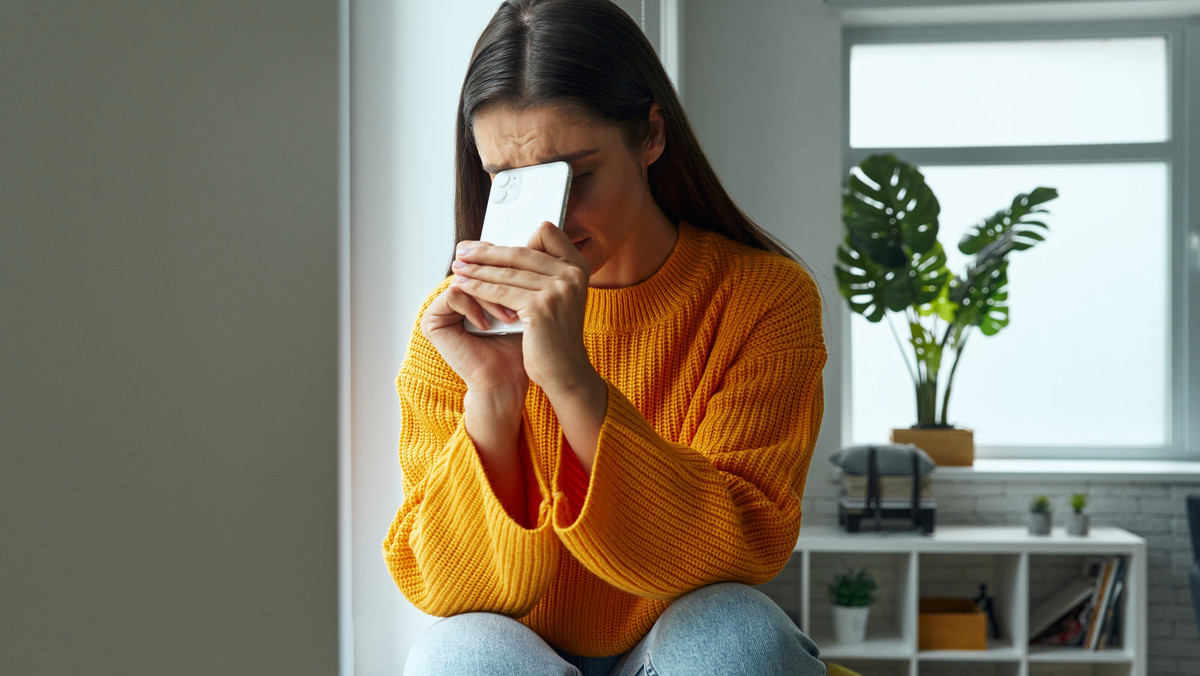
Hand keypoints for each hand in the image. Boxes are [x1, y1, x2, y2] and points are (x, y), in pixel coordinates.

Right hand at [420, 272, 527, 398]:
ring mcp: (443, 307)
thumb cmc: (519, 347)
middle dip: (503, 282)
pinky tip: (488, 326)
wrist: (507, 380)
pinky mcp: (432, 319)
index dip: (508, 265)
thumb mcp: (526, 303)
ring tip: (510, 318)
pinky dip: (475, 308)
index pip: (488, 262)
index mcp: (476, 289)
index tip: (532, 274)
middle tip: (523, 293)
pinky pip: (455, 295)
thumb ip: (526, 273)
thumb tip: (542, 230)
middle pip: (478, 268)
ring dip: (492, 298)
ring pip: (468, 280)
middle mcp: (457, 295)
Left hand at [451, 222, 595, 397]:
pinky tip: (464, 286)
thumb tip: (505, 251)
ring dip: (476, 268)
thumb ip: (542, 273)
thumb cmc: (556, 336)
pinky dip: (478, 287)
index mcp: (578, 266)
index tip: (494, 245)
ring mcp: (558, 290)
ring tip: (458, 267)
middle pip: (520, 251)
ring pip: (507, 272)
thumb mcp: (559, 297)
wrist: (566, 370)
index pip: (546, 233)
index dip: (519, 238)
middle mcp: (572, 274)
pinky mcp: (540, 307)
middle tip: (462, 250)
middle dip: (486, 251)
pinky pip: (500, 291)